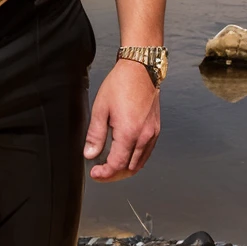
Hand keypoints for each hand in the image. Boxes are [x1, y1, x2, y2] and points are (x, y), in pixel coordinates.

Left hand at [84, 59, 160, 181]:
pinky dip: (135, 160)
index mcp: (129, 133)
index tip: (95, 173)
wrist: (140, 70)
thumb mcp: (101, 109)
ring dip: (125, 169)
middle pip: (130, 168)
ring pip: (140, 163)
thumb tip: (90, 153)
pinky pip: (146, 153)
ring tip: (111, 167)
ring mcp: (152, 134)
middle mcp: (144, 136)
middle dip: (114, 175)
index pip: (117, 164)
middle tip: (101, 172)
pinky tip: (125, 156)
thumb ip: (95, 135)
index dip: (104, 173)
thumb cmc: (121, 85)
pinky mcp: (156, 130)